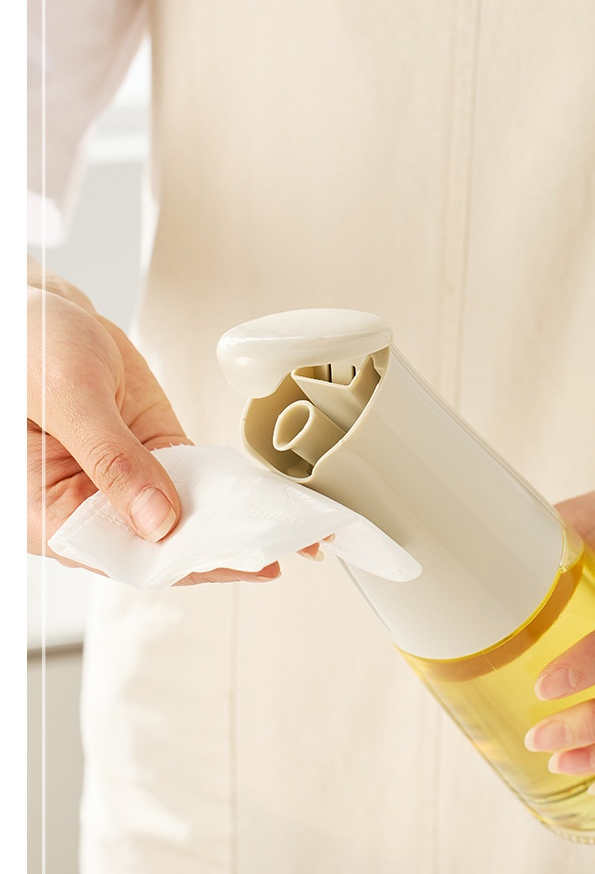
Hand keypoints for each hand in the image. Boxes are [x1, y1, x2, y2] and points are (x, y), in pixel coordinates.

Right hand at [27, 261, 286, 584]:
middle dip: (221, 553)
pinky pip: (190, 482)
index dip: (185, 565)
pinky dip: (226, 491)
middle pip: (161, 547)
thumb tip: (159, 522)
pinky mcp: (148, 457)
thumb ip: (113, 461)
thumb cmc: (30, 348)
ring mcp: (121, 486)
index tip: (239, 561)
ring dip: (231, 526)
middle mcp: (86, 511)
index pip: (126, 557)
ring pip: (183, 519)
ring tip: (284, 533)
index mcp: (49, 515)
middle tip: (281, 552)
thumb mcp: (71, 399)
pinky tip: (261, 498)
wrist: (40, 309)